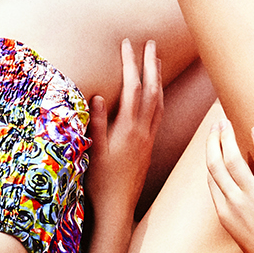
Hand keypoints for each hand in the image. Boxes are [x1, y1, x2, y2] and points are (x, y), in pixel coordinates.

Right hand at [85, 39, 163, 214]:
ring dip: (158, 80)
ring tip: (156, 61)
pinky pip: (159, 116)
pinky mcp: (149, 148)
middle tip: (150, 44)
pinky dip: (159, 98)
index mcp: (128, 129)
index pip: (132, 88)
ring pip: (159, 103)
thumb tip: (99, 96)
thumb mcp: (93, 152)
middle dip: (150, 65)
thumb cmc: (101, 183)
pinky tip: (157, 94)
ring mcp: (148, 140)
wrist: (117, 208)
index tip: (127, 44)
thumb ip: (97, 123)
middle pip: (151, 91)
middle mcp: (142, 132)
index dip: (130, 64)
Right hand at [204, 119, 253, 252]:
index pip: (211, 177)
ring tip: (228, 121)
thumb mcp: (242, 234)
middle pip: (215, 163)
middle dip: (214, 139)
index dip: (210, 155)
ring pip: (232, 158)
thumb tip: (237, 198)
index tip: (213, 141)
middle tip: (218, 123)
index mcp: (225, 213)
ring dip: (227, 136)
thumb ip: (236, 213)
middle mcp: (235, 202)